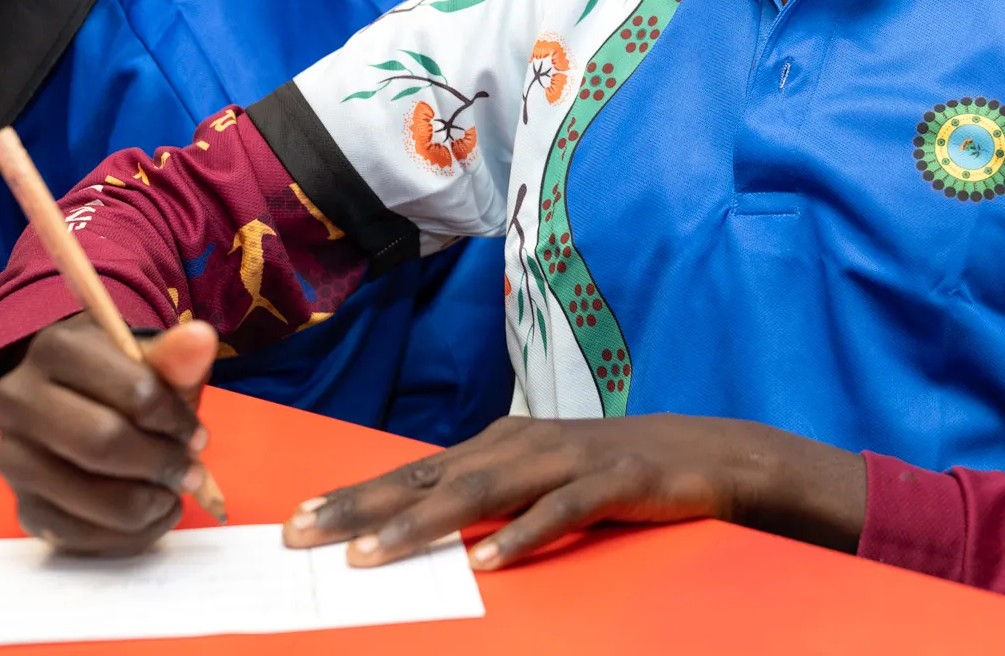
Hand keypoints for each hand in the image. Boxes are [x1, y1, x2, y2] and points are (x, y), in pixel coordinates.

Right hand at [0, 316, 219, 553]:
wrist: (78, 404)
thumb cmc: (123, 381)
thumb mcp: (152, 361)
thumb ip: (176, 356)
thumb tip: (201, 338)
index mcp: (56, 349)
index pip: (134, 391)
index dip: (176, 420)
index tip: (197, 436)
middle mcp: (17, 401)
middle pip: (103, 443)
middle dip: (161, 463)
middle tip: (191, 473)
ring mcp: (11, 458)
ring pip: (89, 496)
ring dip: (146, 503)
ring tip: (172, 495)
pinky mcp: (19, 505)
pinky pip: (75, 534)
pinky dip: (125, 535)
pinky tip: (149, 517)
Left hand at [282, 414, 866, 570]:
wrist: (706, 453)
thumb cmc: (613, 471)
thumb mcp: (541, 476)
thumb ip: (488, 494)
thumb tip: (415, 522)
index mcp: (501, 442)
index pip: (415, 473)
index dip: (356, 494)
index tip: (298, 521)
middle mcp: (524, 444)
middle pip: (432, 479)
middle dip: (363, 506)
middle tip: (304, 534)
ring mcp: (567, 461)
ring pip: (483, 493)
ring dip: (424, 526)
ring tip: (374, 554)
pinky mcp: (612, 482)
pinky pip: (560, 513)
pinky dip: (521, 537)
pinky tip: (488, 562)